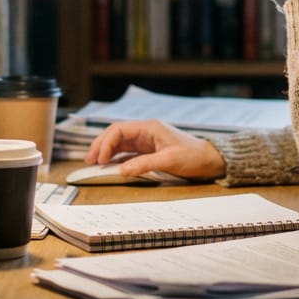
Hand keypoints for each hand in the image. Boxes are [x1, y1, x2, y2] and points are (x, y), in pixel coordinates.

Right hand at [85, 119, 226, 180]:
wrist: (209, 160)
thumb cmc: (193, 156)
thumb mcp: (169, 160)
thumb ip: (144, 164)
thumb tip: (121, 170)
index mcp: (149, 128)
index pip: (119, 130)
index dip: (106, 143)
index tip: (99, 159)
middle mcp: (145, 132)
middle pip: (116, 135)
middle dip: (101, 146)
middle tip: (88, 161)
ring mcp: (146, 141)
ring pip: (120, 143)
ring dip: (106, 152)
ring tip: (94, 164)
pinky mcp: (149, 151)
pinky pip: (127, 152)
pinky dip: (116, 158)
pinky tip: (109, 167)